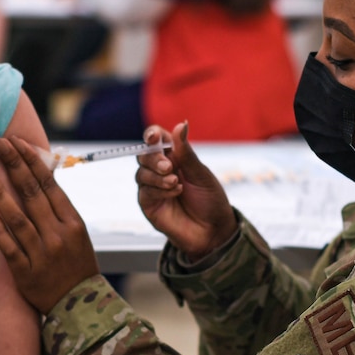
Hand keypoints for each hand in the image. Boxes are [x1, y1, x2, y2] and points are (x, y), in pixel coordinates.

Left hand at [0, 135, 100, 312]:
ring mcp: (41, 254)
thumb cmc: (76, 264)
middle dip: (13, 164)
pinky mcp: (26, 273)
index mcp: (72, 222)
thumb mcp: (77, 233)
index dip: (31, 161)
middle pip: (32, 194)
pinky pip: (9, 247)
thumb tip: (38, 176)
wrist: (81, 306)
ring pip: (17, 218)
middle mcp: (57, 235)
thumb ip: (58, 209)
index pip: (49, 184)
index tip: (16, 142)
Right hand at [136, 122, 236, 260]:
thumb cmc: (210, 200)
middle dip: (154, 158)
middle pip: (144, 155)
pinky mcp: (149, 204)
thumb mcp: (201, 173)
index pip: (156, 139)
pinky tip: (175, 193)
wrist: (213, 230)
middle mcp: (160, 170)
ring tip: (176, 183)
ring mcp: (153, 187)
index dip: (151, 135)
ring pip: (141, 173)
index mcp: (174, 157)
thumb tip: (181, 124)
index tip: (154, 137)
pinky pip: (145, 191)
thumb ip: (186, 152)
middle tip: (168, 166)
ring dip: (158, 176)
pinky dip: (159, 190)